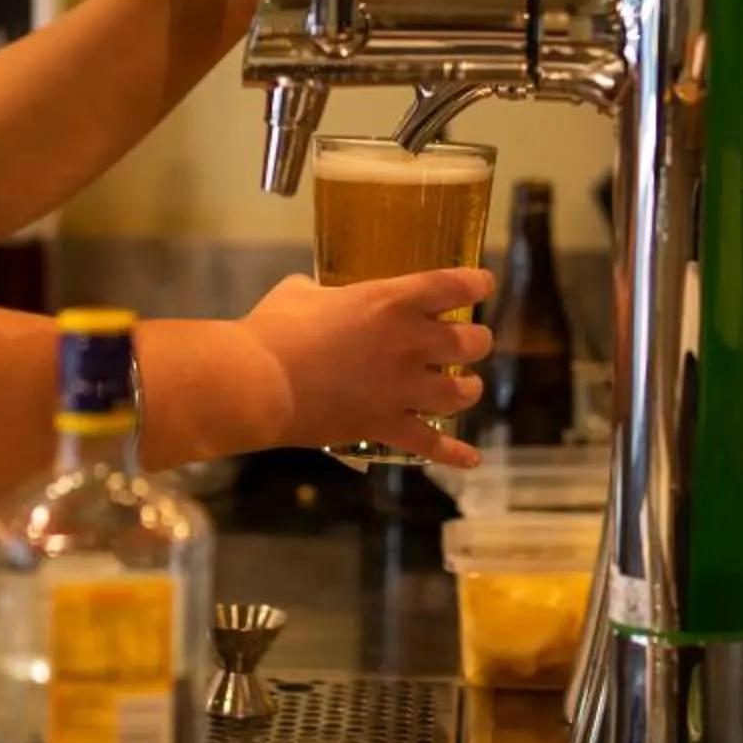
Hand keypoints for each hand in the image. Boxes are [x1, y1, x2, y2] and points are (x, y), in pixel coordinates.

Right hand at [240, 269, 493, 467]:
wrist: (259, 383)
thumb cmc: (274, 329)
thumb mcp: (299, 293)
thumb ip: (322, 293)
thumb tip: (318, 297)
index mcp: (392, 301)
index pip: (452, 286)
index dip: (476, 283)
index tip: (484, 283)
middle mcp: (409, 344)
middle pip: (470, 343)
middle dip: (477, 342)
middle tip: (471, 343)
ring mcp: (401, 388)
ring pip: (460, 392)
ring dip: (469, 389)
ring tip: (467, 388)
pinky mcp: (386, 425)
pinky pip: (431, 444)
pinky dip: (454, 453)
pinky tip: (471, 459)